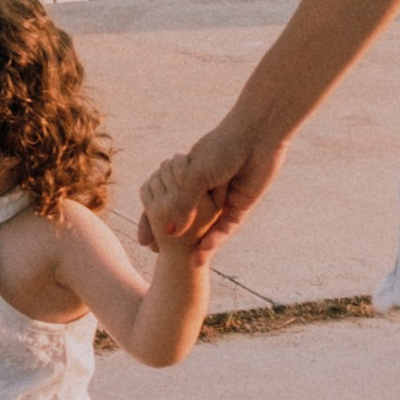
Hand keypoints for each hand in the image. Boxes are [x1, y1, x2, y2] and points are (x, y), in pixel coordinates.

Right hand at [138, 118, 287, 256]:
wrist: (255, 136)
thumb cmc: (221, 148)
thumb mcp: (194, 177)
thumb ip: (181, 205)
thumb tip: (169, 234)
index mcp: (187, 177)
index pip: (164, 204)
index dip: (153, 223)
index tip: (143, 241)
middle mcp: (204, 190)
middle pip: (186, 221)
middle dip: (175, 241)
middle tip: (161, 257)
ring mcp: (222, 199)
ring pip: (208, 227)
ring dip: (200, 245)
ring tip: (191, 263)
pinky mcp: (241, 205)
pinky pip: (226, 226)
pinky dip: (216, 237)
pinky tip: (206, 248)